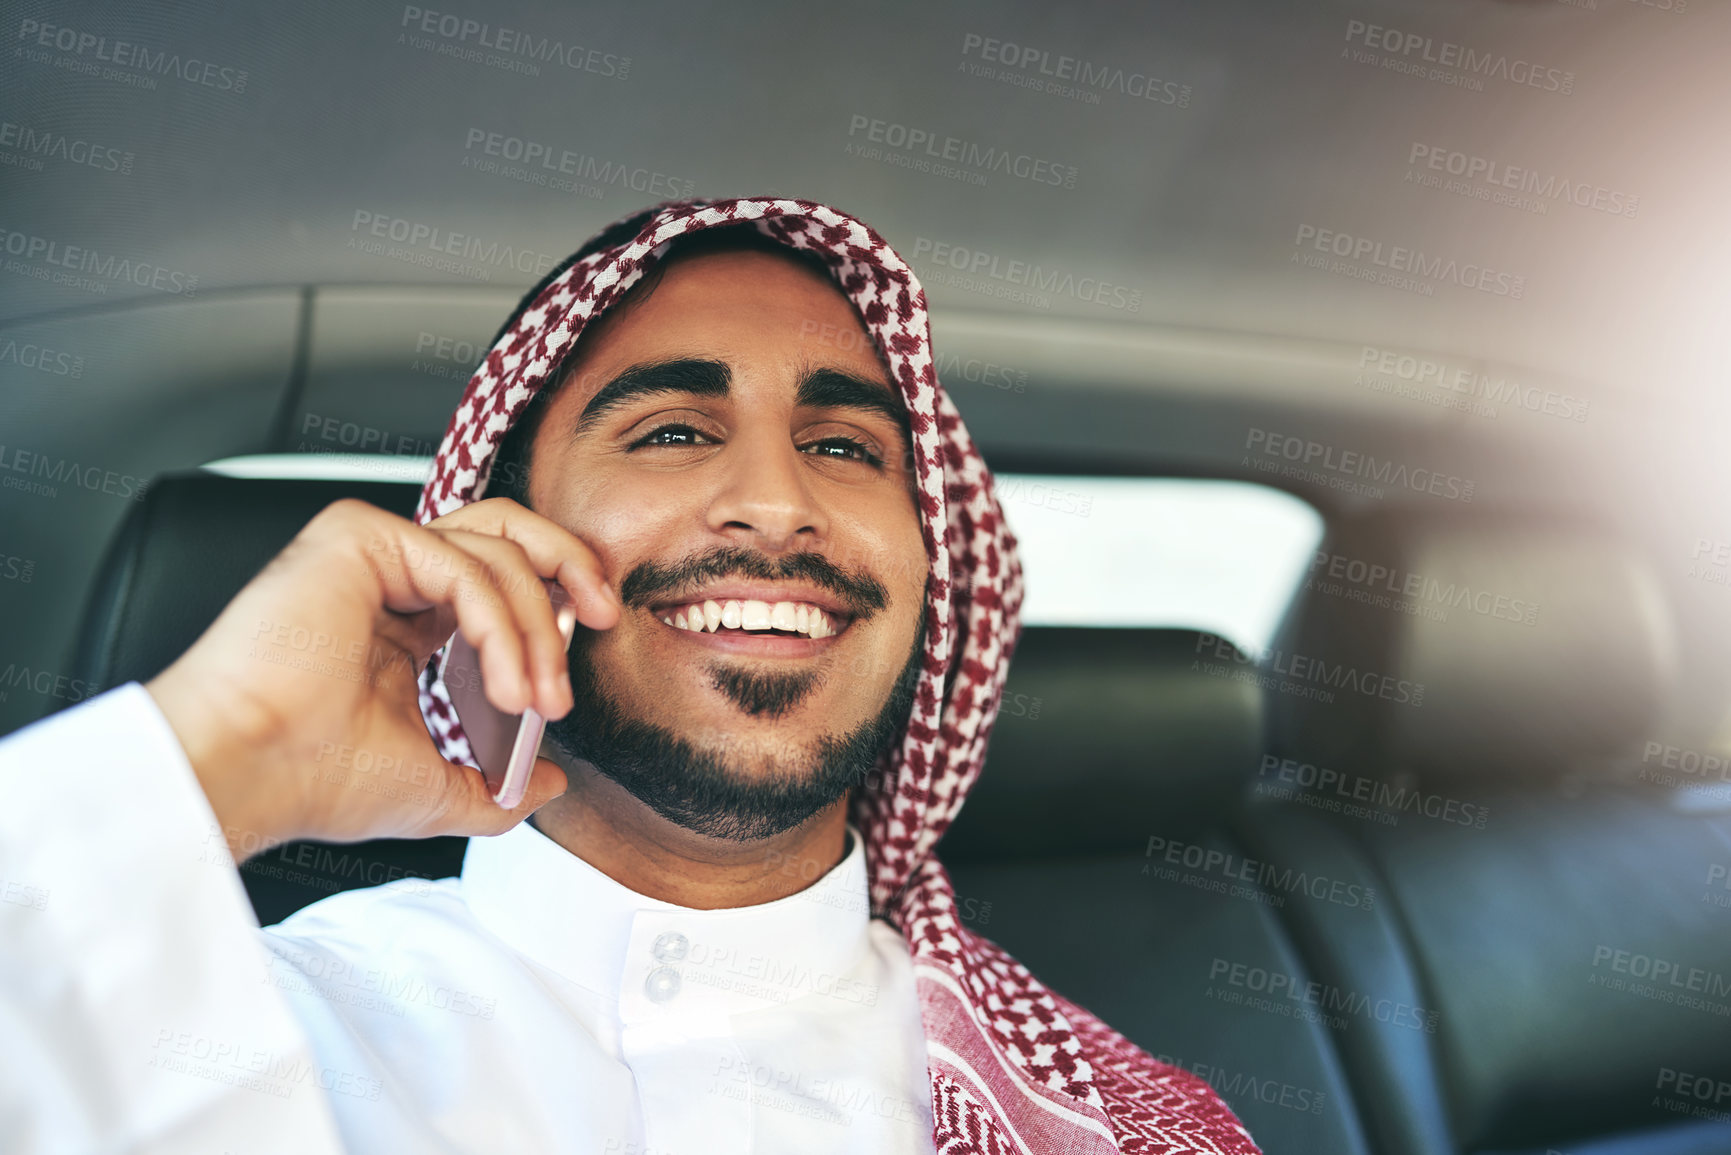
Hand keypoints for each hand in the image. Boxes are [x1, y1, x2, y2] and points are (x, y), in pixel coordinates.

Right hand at [145, 498, 620, 859]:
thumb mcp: (437, 789)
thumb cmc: (315, 781)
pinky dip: (501, 625)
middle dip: (571, 568)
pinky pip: (465, 565)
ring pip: (498, 551)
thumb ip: (499, 783)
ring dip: (536, 630)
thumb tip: (551, 780)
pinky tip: (504, 686)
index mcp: (406, 623)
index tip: (573, 677)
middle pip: (508, 533)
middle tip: (606, 617)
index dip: (554, 611)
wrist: (249, 776)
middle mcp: (391, 578)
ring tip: (537, 700)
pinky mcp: (357, 536)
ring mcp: (373, 551)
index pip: (501, 582)